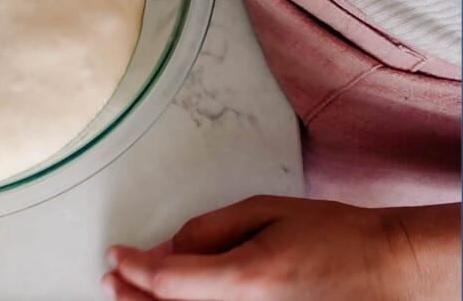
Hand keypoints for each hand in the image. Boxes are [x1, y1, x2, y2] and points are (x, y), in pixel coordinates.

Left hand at [102, 196, 460, 300]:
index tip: (116, 256)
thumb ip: (207, 231)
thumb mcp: (265, 212)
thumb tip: (165, 250)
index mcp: (246, 280)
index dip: (129, 266)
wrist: (392, 271)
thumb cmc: (338, 238)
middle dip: (130, 296)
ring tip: (131, 295)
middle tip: (113, 279)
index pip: (163, 280)